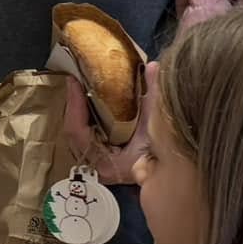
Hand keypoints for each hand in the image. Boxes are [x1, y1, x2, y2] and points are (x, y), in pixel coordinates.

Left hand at [60, 62, 156, 186]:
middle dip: (73, 105)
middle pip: (72, 132)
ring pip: (76, 134)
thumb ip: (154, 98)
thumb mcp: (157, 128)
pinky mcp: (100, 159)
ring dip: (77, 111)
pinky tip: (90, 103)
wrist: (171, 177)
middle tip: (76, 81)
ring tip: (81, 88)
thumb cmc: (163, 157)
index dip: (74, 105)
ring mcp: (95, 164)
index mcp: (104, 163)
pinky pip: (84, 135)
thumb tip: (153, 66)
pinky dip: (85, 118)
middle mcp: (95, 166)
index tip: (74, 82)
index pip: (77, 131)